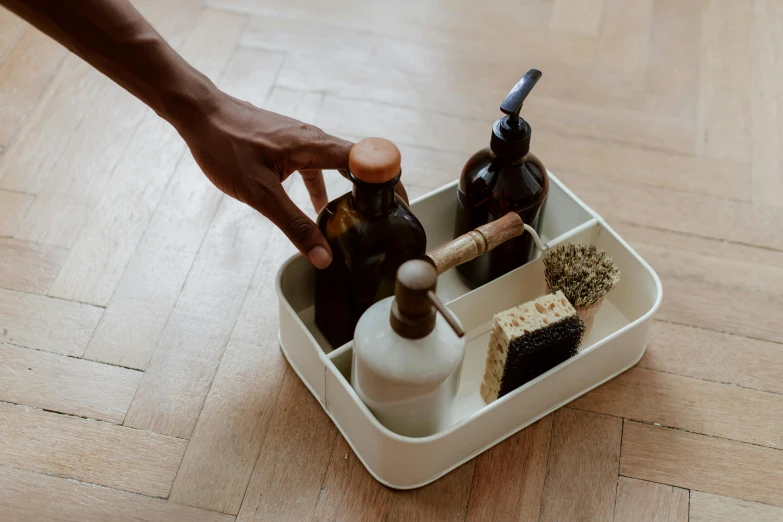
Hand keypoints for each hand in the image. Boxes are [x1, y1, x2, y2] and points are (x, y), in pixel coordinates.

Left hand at [174, 90, 407, 268]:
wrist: (198, 113)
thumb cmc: (224, 145)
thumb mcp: (259, 194)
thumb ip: (293, 225)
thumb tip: (322, 255)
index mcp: (315, 145)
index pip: (368, 161)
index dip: (390, 182)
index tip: (401, 206)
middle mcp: (315, 139)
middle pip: (360, 164)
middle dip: (375, 191)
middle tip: (386, 219)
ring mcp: (302, 140)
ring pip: (338, 166)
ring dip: (350, 191)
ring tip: (358, 219)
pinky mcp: (289, 145)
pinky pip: (318, 166)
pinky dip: (324, 187)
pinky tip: (318, 206)